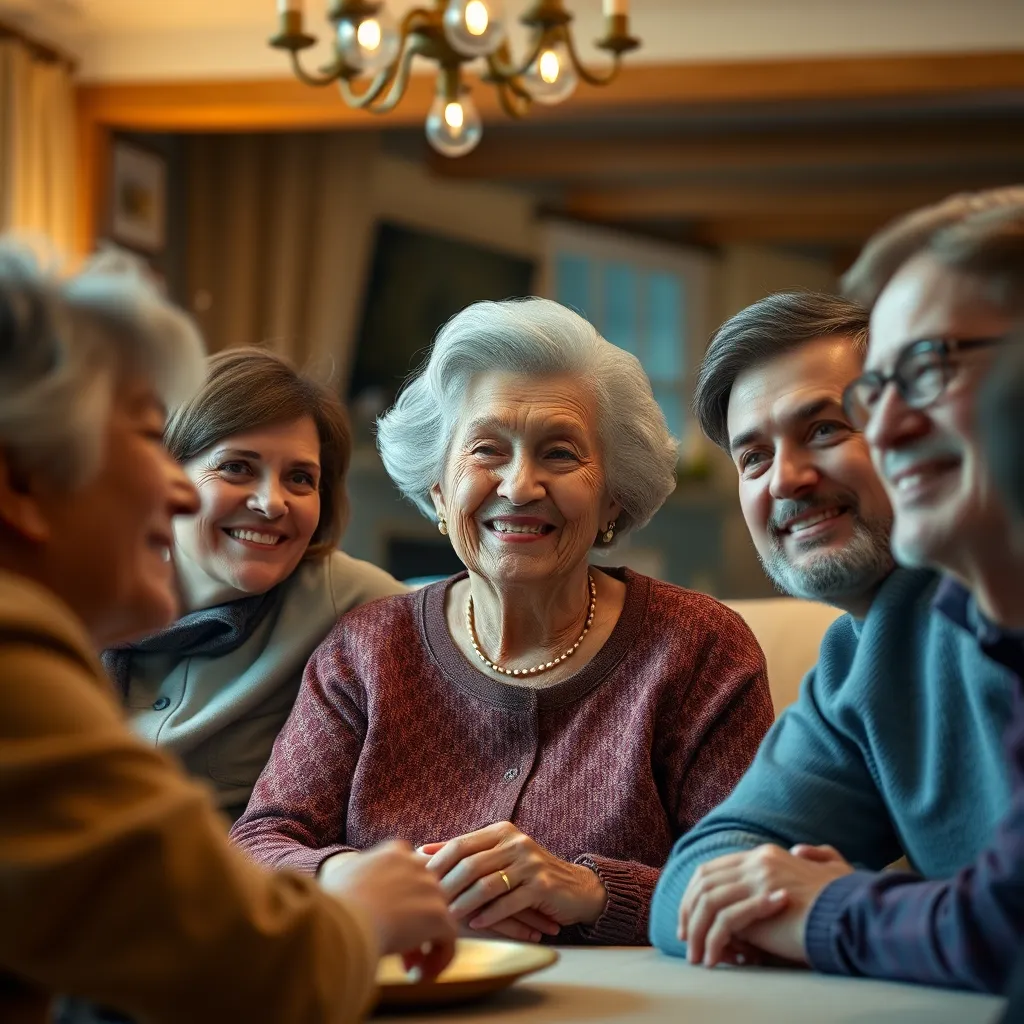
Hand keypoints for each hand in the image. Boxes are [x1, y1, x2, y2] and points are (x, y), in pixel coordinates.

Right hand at [319, 841, 456, 978]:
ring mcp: (431, 889)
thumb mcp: (344, 877)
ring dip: (424, 945)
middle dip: (414, 925)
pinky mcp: (439, 915)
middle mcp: (418, 865)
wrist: (341, 918)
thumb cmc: (333, 904)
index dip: (402, 902)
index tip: (386, 923)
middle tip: (400, 951)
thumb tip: (350, 887)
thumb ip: (359, 876)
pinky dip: (438, 961)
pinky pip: (449, 942)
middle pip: (425, 898)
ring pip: (438, 920)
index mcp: (395, 852)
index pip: (411, 874)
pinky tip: (418, 976)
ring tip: (409, 968)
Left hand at [422, 822, 606, 938]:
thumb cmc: (529, 875)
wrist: (576, 888)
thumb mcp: (498, 857)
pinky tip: (476, 924)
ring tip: (449, 918)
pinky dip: (489, 915)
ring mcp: (530, 863)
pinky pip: (508, 902)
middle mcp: (516, 842)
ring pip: (488, 884)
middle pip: (471, 864)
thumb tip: (423, 852)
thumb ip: (465, 853)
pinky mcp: (543, 886)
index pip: (461, 844)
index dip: (438, 863)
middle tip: (430, 905)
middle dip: (448, 886)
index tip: (419, 882)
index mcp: (501, 832)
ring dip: (465, 903)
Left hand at [679, 843, 853, 967]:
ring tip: (696, 956)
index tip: (689, 917)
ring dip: (697, 932)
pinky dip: (712, 943)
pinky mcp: (761, 903)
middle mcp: (757, 861)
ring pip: (708, 904)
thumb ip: (816, 856)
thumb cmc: (845, 899)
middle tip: (685, 938)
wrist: (856, 915)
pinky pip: (723, 924)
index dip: (696, 893)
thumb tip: (802, 850)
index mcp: (765, 854)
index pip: (714, 869)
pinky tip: (713, 960)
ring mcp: (758, 880)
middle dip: (688, 911)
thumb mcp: (831, 869)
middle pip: (704, 883)